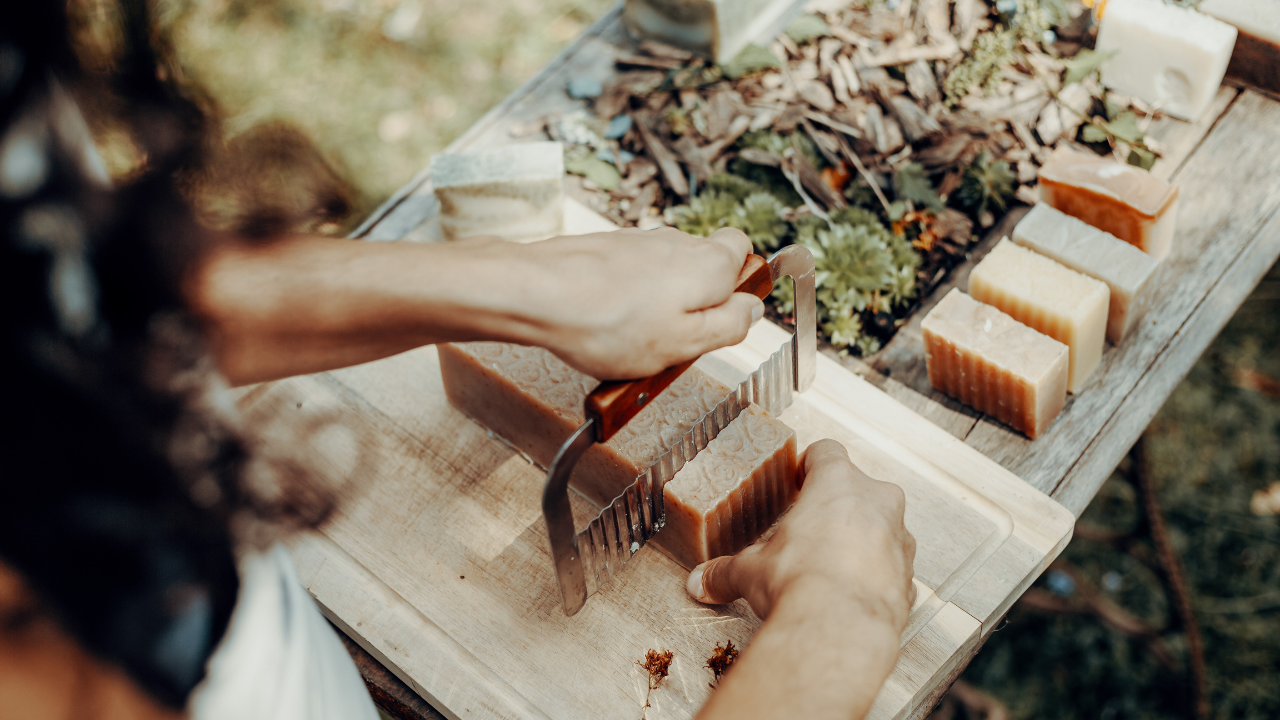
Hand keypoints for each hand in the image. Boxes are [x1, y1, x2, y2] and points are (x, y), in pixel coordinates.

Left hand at [511, 227, 763, 378]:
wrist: (537, 295)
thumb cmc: (610, 324)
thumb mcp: (686, 343)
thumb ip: (729, 325)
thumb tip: (753, 310)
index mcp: (709, 263)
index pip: (744, 251)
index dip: (739, 286)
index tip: (722, 318)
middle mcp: (677, 242)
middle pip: (703, 265)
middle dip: (696, 301)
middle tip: (674, 340)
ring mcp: (638, 243)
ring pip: (664, 273)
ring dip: (657, 305)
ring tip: (630, 342)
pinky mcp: (605, 250)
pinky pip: (629, 278)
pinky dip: (624, 301)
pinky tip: (603, 329)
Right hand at [686, 439, 916, 628]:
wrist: (840, 628)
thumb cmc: (801, 583)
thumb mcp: (749, 571)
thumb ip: (725, 571)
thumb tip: (702, 581)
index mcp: (836, 483)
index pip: (826, 452)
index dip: (810, 465)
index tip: (800, 479)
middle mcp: (876, 501)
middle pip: (859, 488)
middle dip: (836, 506)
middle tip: (811, 528)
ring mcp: (899, 538)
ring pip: (882, 526)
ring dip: (861, 539)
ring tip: (831, 565)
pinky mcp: (909, 576)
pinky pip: (892, 567)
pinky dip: (875, 576)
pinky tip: (850, 594)